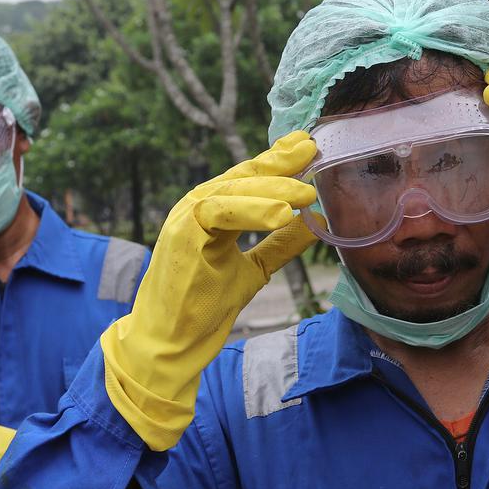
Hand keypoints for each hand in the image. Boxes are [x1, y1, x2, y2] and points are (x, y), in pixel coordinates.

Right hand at [101, 131, 317, 450]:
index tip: (308, 145)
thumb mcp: (255, 269)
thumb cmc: (204, 307)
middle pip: (244, 176)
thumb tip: (317, 222)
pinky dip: (252, 211)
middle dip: (279, 163)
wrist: (170, 343)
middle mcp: (198, 207)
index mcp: (213, 212)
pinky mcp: (182, 235)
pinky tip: (281, 214)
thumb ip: (281, 244)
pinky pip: (219, 213)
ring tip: (307, 194)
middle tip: (312, 152)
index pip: (250, 179)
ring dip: (273, 190)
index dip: (279, 161)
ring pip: (234, 191)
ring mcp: (187, 218)